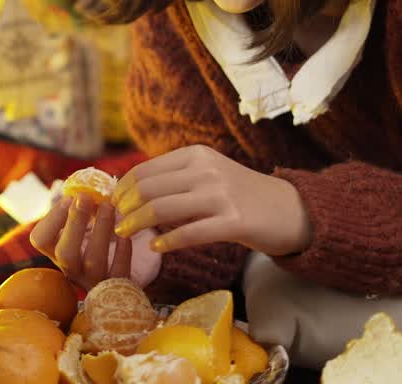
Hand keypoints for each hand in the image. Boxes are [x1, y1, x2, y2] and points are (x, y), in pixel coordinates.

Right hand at [30, 194, 132, 290]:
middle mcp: (71, 269)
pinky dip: (123, 252)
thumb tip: (75, 184)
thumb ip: (73, 206)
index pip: (40, 240)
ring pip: (94, 262)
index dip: (52, 217)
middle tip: (86, 197)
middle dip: (75, 222)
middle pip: (66, 253)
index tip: (69, 198)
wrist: (114, 281)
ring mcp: (92, 281)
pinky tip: (126, 235)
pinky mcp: (115, 286)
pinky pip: (119, 272)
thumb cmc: (92, 241)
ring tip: (109, 206)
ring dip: (101, 230)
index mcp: (56, 252)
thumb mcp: (78, 225)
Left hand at [112, 145, 312, 255]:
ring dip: (137, 224)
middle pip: (149, 189)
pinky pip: (191, 233)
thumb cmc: (240, 196)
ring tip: (126, 235)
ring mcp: (221, 195)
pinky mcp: (234, 221)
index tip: (110, 204)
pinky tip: (156, 247)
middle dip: (124, 208)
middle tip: (114, 223)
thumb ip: (175, 180)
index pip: (145, 170)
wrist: (290, 210)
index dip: (122, 189)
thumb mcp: (207, 175)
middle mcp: (206, 170)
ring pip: (163, 209)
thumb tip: (129, 193)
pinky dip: (168, 241)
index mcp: (196, 155)